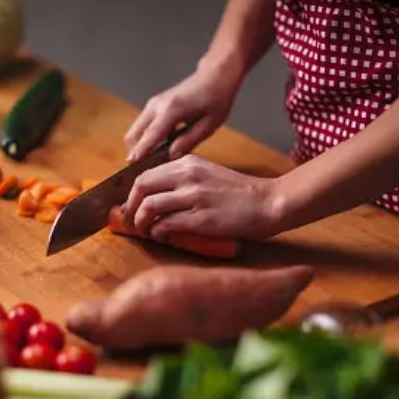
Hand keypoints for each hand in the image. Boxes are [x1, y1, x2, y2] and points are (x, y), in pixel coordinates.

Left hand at [123, 154, 283, 240]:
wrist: (268, 202)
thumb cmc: (239, 193)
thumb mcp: (208, 174)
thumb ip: (183, 180)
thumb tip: (157, 196)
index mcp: (188, 163)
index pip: (146, 174)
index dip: (132, 194)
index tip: (131, 206)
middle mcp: (188, 175)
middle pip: (142, 187)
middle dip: (131, 207)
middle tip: (132, 221)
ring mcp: (194, 196)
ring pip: (150, 206)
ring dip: (141, 222)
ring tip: (146, 231)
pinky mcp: (201, 218)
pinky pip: (166, 225)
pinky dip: (158, 232)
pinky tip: (162, 236)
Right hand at [124, 62, 241, 162]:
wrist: (213, 76)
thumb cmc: (216, 99)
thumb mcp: (208, 125)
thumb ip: (188, 141)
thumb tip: (171, 157)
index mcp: (172, 109)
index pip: (151, 134)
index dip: (141, 151)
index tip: (131, 165)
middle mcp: (157, 105)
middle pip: (134, 134)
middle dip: (136, 153)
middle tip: (146, 171)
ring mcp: (153, 105)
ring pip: (135, 131)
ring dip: (140, 147)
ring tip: (155, 162)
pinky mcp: (153, 106)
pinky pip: (142, 127)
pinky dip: (145, 140)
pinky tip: (160, 150)